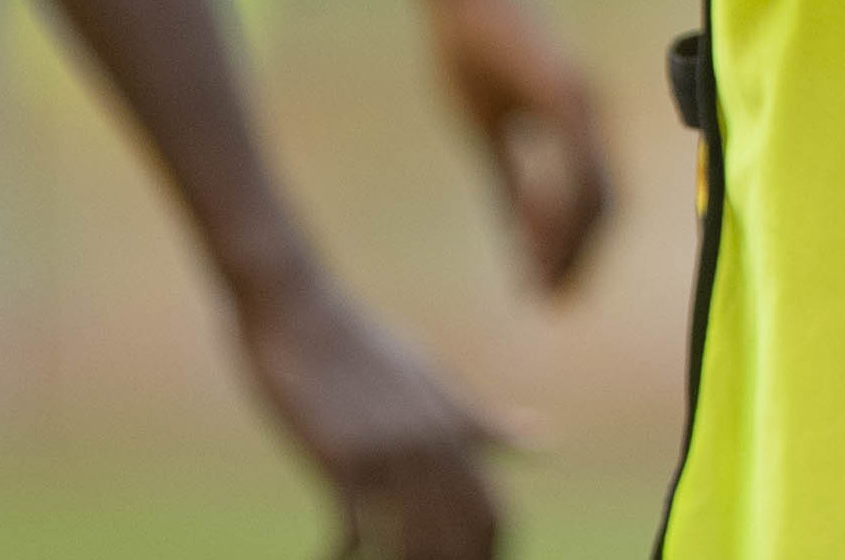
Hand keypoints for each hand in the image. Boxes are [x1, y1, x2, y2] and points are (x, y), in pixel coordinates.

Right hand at [234, 270, 504, 559]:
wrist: (302, 310)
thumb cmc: (362, 347)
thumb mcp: (432, 380)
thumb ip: (481, 423)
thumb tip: (543, 445)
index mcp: (455, 427)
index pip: (493, 512)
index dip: (489, 555)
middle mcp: (431, 442)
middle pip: (458, 534)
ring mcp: (389, 449)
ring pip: (411, 538)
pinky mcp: (342, 454)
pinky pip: (353, 526)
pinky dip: (341, 552)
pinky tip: (331, 557)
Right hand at [425, 0, 612, 292]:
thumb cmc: (473, 47)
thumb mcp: (488, 127)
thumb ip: (508, 179)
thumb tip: (517, 229)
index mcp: (578, 122)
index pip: (596, 202)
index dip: (578, 250)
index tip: (550, 291)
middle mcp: (591, 114)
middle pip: (606, 206)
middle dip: (582, 260)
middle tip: (555, 302)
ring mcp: (581, 102)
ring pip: (595, 192)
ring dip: (572, 246)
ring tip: (546, 286)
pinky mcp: (560, 92)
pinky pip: (572, 164)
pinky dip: (558, 208)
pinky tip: (533, 239)